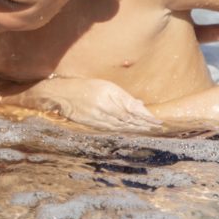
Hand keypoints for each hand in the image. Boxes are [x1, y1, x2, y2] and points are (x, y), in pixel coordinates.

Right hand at [14, 77, 160, 131]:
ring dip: (136, 130)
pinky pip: (112, 130)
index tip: (158, 121)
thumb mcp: (105, 86)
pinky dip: (124, 132)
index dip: (146, 118)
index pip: (133, 111)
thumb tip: (139, 104)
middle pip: (129, 121)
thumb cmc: (83, 86)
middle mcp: (105, 111)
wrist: (60, 95)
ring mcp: (99, 120)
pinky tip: (129, 132)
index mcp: (109, 100)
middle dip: (144, 126)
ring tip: (147, 131)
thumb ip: (123, 96)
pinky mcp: (93, 125)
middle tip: (157, 129)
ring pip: (122, 127)